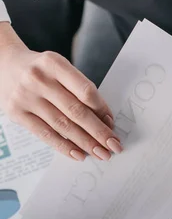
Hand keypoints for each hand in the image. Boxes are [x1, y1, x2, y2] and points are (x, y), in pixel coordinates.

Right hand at [0, 23, 121, 160]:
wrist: (3, 65)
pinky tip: (79, 154)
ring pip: (63, 125)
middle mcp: (38, 79)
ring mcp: (25, 97)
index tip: (112, 124)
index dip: (102, 110)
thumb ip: (79, 89)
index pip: (85, 91)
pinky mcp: (16, 113)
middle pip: (76, 111)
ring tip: (101, 153)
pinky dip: (65, 146)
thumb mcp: (59, 69)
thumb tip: (104, 120)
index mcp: (54, 63)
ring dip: (85, 143)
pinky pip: (46, 134)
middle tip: (114, 146)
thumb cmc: (40, 70)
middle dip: (98, 132)